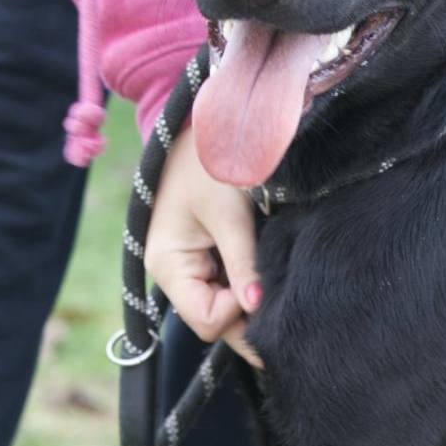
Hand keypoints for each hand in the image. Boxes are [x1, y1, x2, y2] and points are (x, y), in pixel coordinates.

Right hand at [144, 125, 263, 365]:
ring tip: (269, 268)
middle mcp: (174, 272)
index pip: (206, 321)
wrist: (207, 125)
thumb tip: (257, 309)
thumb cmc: (209, 162)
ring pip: (226, 306)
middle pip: (217, 319)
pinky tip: (263, 265)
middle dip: (248, 311)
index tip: (261, 284)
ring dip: (250, 296)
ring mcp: (190, 266)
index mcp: (168, 265)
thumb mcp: (230, 213)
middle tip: (277, 285)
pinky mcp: (206, 256)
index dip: (238, 312)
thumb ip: (243, 264)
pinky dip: (249, 283)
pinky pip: (229, 286)